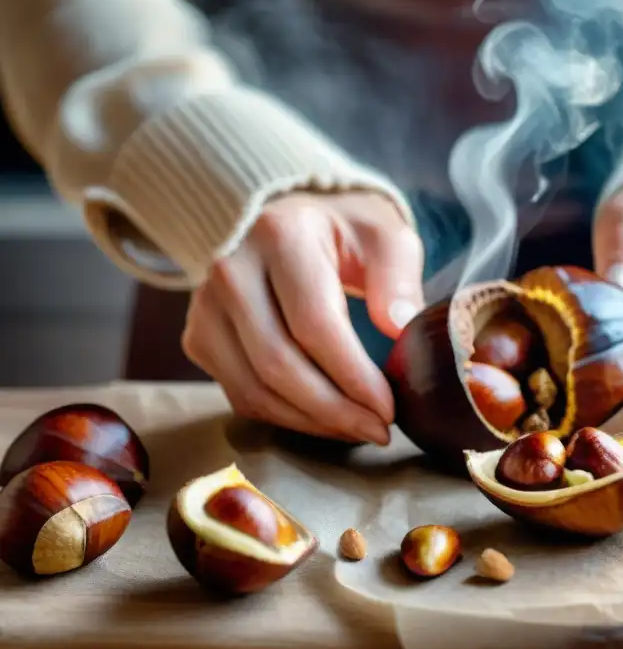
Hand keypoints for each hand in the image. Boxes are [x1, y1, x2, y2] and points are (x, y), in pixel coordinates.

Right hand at [182, 191, 425, 443]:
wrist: (286, 217)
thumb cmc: (344, 230)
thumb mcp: (385, 234)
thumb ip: (398, 275)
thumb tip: (398, 327)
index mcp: (281, 235)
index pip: (314, 323)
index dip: (353, 376)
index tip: (389, 408)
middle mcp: (231, 269)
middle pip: (278, 364)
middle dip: (335, 410)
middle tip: (379, 430)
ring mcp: (205, 306)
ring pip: (254, 388)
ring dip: (311, 422)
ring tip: (357, 428)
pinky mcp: (199, 336)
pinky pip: (240, 393)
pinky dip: (285, 417)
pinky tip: (324, 419)